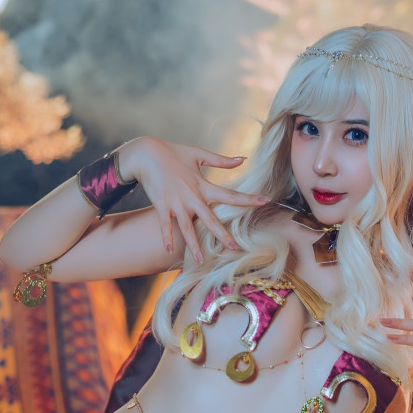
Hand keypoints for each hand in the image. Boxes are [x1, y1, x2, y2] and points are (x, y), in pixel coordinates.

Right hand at [117, 137, 269, 260]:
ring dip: (193, 246)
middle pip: (210, 220)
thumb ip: (222, 160)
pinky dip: (166, 237)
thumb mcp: (199, 154)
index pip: (230, 195)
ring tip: (200, 261)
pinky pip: (164, 225)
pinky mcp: (161, 205)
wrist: (146, 153)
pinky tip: (168, 250)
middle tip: (235, 248)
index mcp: (203, 185)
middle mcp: (192, 197)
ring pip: (187, 228)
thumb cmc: (173, 152)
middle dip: (223, 235)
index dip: (248, 198)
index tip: (265, 201)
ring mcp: (176, 203)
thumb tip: (243, 159)